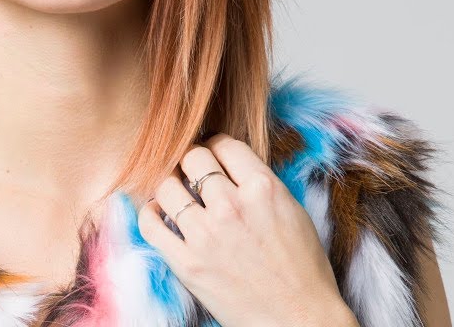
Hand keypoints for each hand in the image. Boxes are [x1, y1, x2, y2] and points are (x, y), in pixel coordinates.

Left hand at [137, 133, 358, 326]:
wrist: (299, 319)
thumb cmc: (302, 268)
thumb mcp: (292, 210)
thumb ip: (260, 183)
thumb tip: (229, 165)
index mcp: (263, 189)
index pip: (224, 144)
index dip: (215, 144)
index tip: (211, 152)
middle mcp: (231, 206)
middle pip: (192, 158)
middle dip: (191, 160)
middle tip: (192, 170)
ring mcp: (206, 235)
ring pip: (167, 186)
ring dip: (169, 184)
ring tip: (175, 191)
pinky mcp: (187, 264)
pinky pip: (150, 225)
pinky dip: (150, 213)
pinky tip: (159, 213)